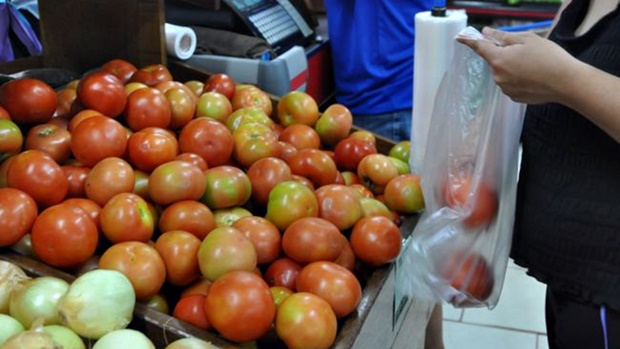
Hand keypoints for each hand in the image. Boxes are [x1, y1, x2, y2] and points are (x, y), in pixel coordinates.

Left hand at [457, 27, 581, 104]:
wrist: (566, 82)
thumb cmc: (549, 57)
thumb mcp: (527, 39)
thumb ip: (503, 36)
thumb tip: (486, 32)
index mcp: (498, 60)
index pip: (479, 48)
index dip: (470, 41)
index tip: (460, 38)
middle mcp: (497, 76)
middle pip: (495, 61)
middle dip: (505, 54)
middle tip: (526, 52)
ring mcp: (505, 89)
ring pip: (503, 73)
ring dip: (512, 67)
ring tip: (534, 65)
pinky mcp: (514, 97)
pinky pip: (511, 84)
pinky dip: (518, 79)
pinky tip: (534, 77)